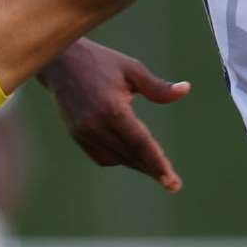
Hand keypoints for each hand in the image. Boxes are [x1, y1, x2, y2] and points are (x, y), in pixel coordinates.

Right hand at [39, 40, 190, 191]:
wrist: (61, 63)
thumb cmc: (101, 62)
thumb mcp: (132, 69)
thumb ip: (158, 87)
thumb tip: (186, 89)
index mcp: (111, 108)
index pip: (140, 143)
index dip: (158, 163)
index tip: (172, 183)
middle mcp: (95, 124)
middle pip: (130, 154)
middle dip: (153, 169)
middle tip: (173, 184)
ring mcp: (83, 132)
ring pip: (116, 158)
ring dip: (137, 165)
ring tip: (157, 169)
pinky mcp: (77, 135)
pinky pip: (102, 156)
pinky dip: (118, 158)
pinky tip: (133, 157)